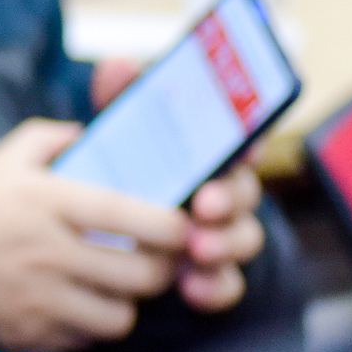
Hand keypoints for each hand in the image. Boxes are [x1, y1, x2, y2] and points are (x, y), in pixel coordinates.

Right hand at [0, 119, 187, 351]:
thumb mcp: (1, 161)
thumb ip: (48, 140)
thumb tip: (88, 134)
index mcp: (48, 202)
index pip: (135, 217)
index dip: (172, 226)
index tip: (178, 225)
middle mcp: (48, 252)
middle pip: (143, 275)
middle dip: (160, 268)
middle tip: (153, 258)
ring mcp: (39, 298)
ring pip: (120, 316)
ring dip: (125, 302)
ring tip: (115, 286)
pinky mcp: (30, 332)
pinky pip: (86, 339)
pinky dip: (90, 325)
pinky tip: (78, 305)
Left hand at [94, 56, 265, 314]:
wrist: (99, 240)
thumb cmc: (124, 176)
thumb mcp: (119, 136)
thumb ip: (122, 101)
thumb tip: (118, 63)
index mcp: (209, 154)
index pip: (243, 141)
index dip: (251, 140)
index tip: (247, 145)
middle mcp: (223, 193)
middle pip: (245, 192)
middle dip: (230, 198)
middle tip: (205, 204)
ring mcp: (221, 236)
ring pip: (243, 238)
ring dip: (225, 243)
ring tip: (198, 248)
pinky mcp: (212, 276)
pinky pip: (226, 285)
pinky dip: (214, 287)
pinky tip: (193, 288)